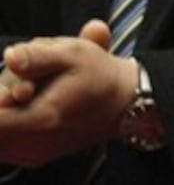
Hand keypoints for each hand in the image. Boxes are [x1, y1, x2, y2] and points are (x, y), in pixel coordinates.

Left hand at [0, 20, 134, 167]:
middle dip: (2, 96)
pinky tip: (30, 105)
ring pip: (0, 132)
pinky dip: (9, 123)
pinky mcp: (30, 157)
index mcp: (40, 118)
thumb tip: (11, 57)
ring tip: (32, 92)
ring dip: (6, 111)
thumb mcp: (75, 53)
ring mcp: (29, 154)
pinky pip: (4, 142)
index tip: (20, 87)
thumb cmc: (101, 77)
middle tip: (28, 83)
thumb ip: (36, 56)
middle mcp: (31, 144)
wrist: (124, 104)